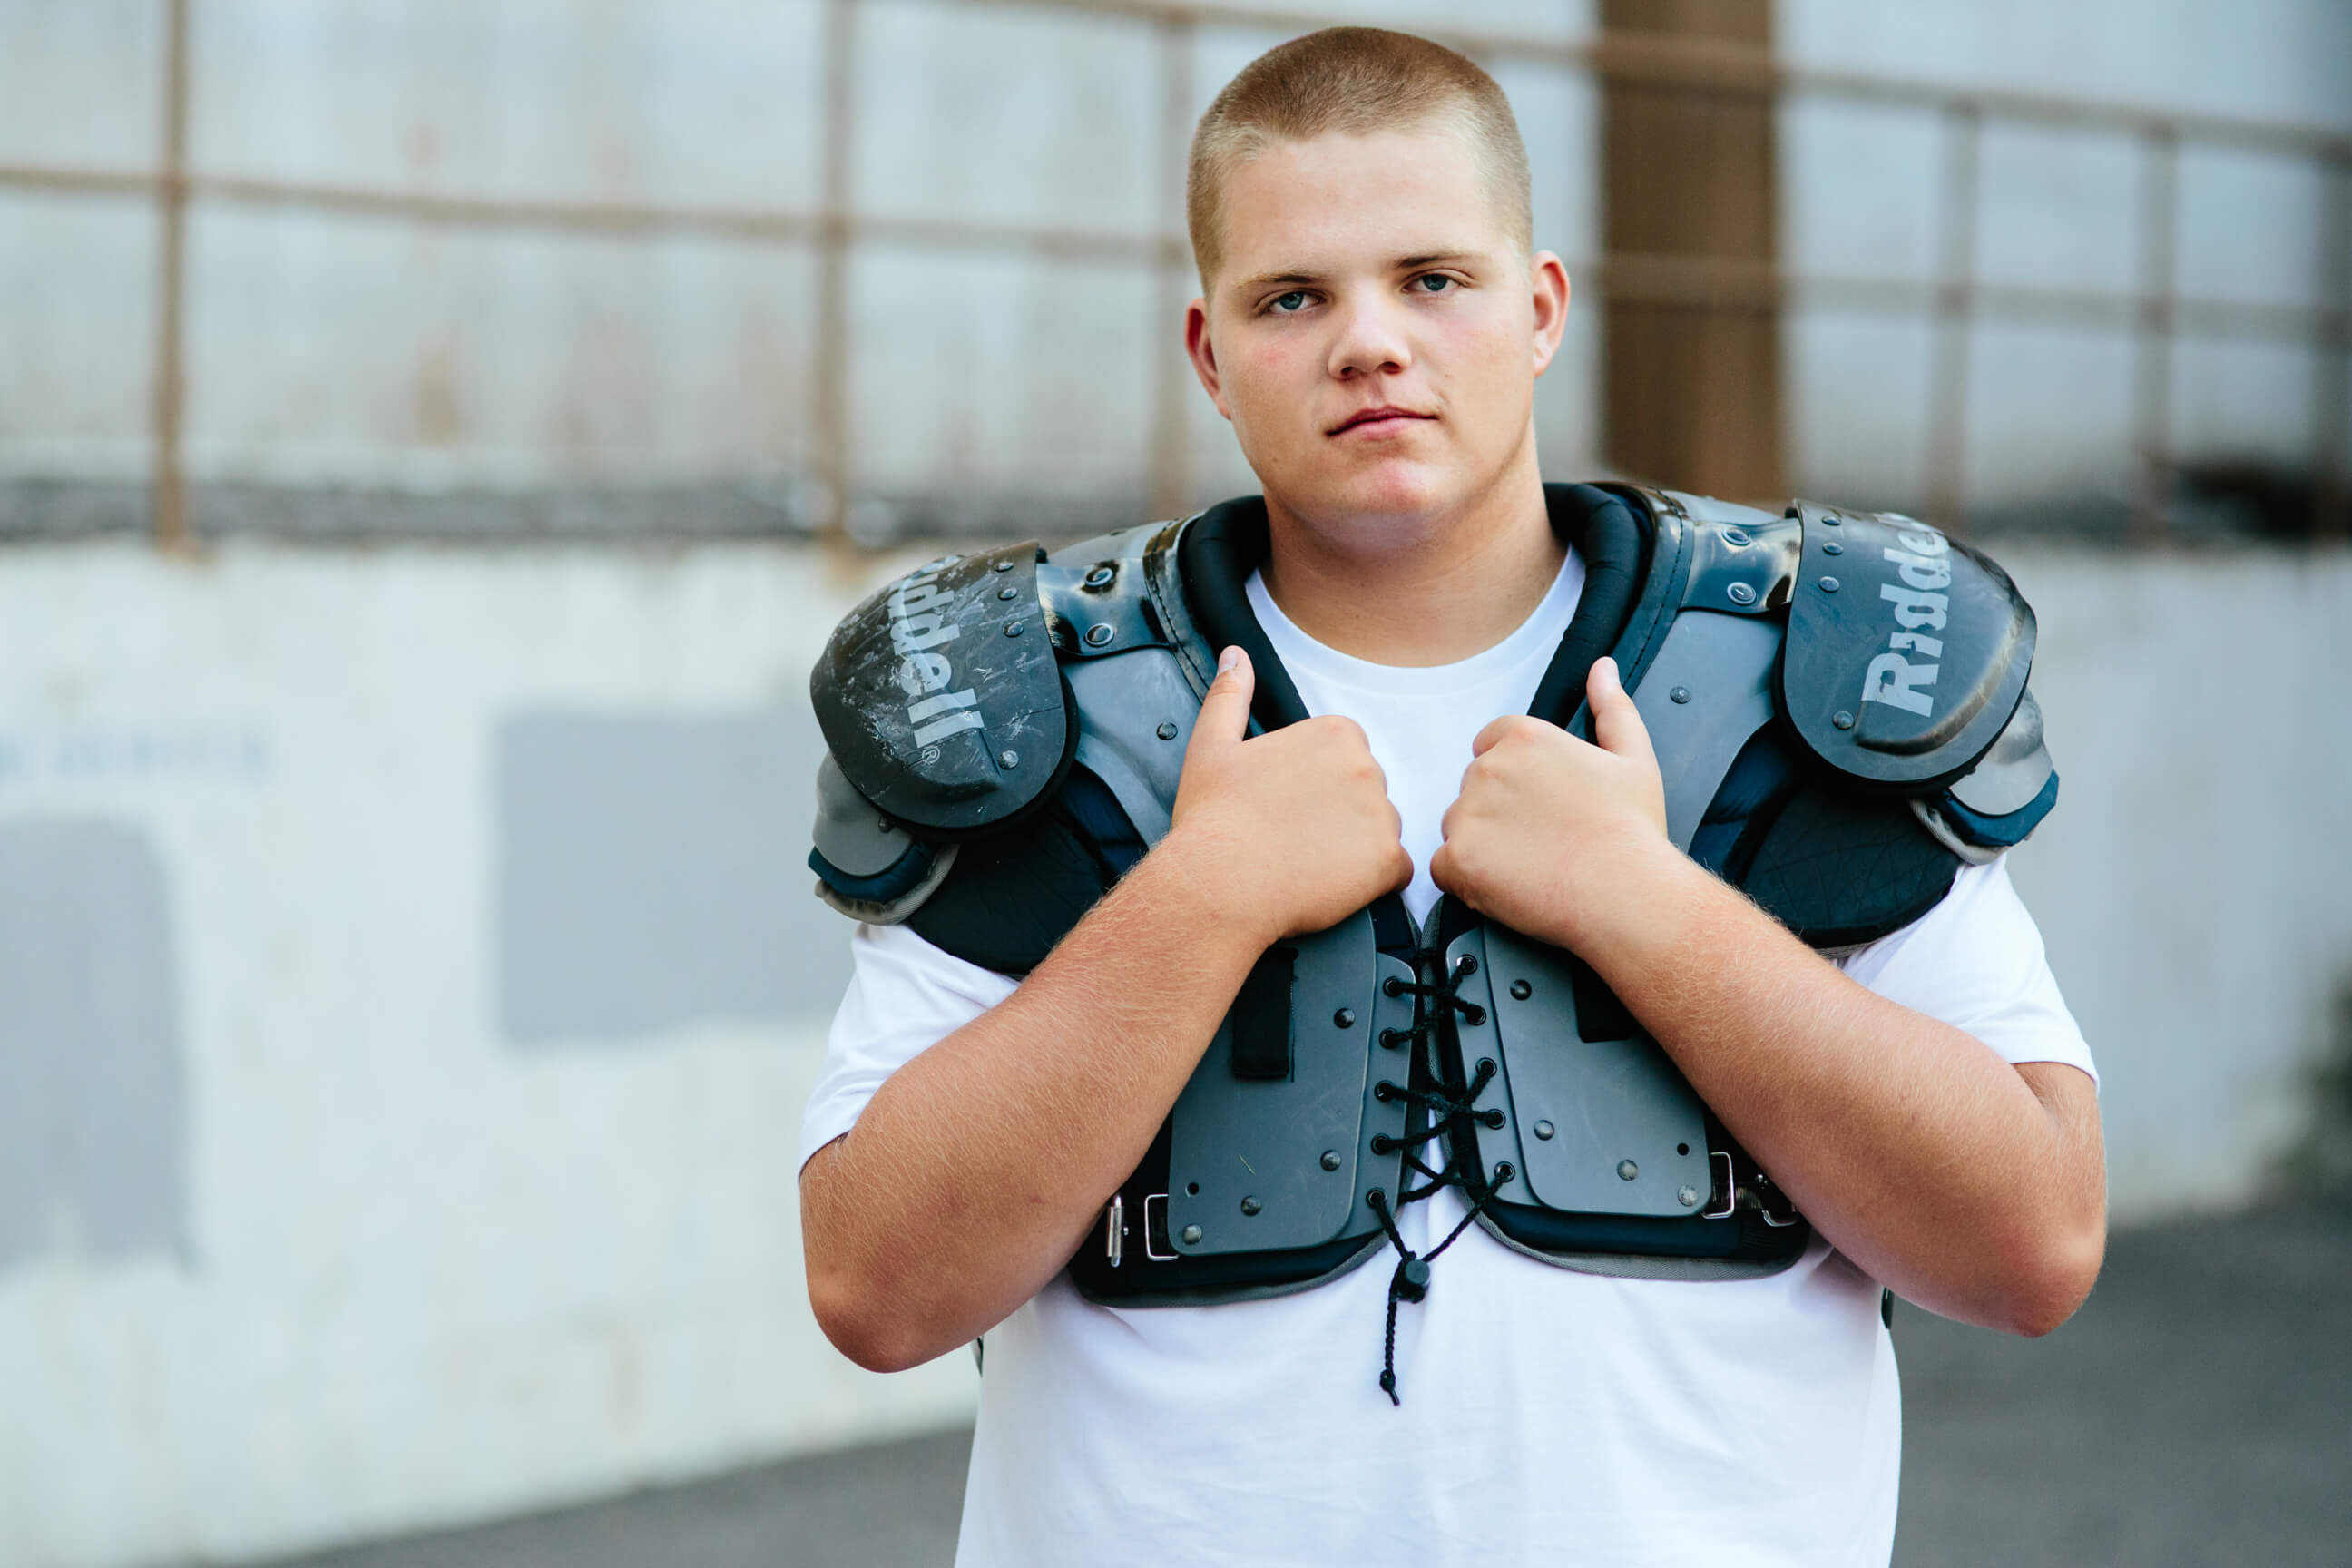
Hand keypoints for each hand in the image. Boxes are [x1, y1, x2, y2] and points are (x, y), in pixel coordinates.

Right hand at [1166, 647, 1412, 945]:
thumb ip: (1230, 695)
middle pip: (1366, 794)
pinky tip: (1328, 883)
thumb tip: (1236, 655)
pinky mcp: (1389, 862)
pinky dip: (1370, 881)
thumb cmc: (1214, 818)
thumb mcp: (1212, 745)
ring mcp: (1383, 816)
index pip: (1347, 757)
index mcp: (1335, 734)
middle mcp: (1368, 768)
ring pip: (1380, 832)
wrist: (1219, 884)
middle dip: (1338, 815)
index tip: (1286, 804)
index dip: (1315, 785)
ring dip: (1354, 850)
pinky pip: (1395, 871)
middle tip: (1291, 837)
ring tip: (1305, 862)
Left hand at [1430, 656, 1673, 951]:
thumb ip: (1612, 707)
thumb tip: (1603, 669)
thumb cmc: (1632, 832)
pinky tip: (1507, 886)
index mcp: (1525, 739)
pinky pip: (1444, 868)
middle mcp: (1489, 770)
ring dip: (1481, 846)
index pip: (1491, 745)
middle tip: (1542, 839)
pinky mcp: (1457, 861)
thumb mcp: (1633, 757)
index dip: (1516, 779)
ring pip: (1457, 827)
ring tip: (1530, 866)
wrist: (1627, 894)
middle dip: (1498, 812)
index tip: (1540, 804)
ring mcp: (1468, 816)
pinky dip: (1467, 880)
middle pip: (1473, 788)